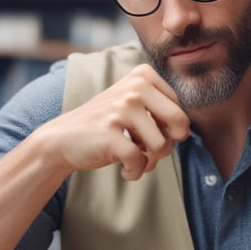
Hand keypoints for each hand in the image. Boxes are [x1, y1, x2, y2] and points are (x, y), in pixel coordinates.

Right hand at [38, 64, 189, 179]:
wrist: (64, 138)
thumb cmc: (107, 125)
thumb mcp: (135, 106)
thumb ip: (163, 110)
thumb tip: (187, 133)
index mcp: (144, 76)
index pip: (181, 110)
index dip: (171, 131)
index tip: (149, 133)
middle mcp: (135, 88)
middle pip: (180, 124)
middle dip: (169, 145)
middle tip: (149, 150)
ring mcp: (121, 109)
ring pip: (162, 146)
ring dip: (150, 161)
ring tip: (134, 159)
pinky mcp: (110, 133)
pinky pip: (140, 160)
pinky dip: (135, 173)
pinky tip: (125, 171)